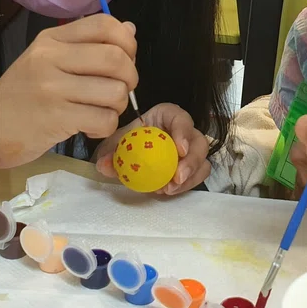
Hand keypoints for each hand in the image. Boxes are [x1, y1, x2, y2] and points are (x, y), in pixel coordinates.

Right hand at [0, 15, 137, 169]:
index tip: (126, 59)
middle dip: (130, 77)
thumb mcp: (49, 60)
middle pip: (116, 57)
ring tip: (102, 111)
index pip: (104, 24)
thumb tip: (130, 30)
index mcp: (52, 39)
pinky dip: (106, 127)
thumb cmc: (22, 95)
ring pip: (115, 91)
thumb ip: (88, 45)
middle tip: (118, 90)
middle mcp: (51, 57)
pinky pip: (104, 119)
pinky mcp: (55, 118)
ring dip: (118, 106)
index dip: (127, 42)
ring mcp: (52, 88)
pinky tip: (91, 128)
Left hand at [95, 103, 210, 194]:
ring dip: (190, 177)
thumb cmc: (127, 141)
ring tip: (169, 189)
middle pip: (199, 142)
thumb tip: (104, 164)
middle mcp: (183, 131)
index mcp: (167, 116)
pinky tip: (169, 191)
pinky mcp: (190, 167)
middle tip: (177, 177)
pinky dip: (186, 186)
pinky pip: (197, 176)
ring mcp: (190, 150)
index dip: (184, 132)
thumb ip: (109, 152)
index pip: (181, 118)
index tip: (180, 150)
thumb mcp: (115, 143)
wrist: (129, 153)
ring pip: (202, 161)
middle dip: (192, 161)